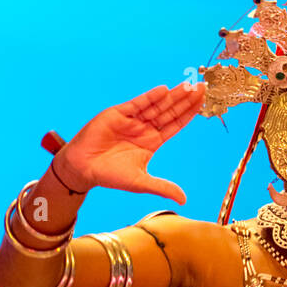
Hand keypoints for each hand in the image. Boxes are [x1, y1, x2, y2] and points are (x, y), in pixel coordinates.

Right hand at [55, 82, 205, 204]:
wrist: (83, 168)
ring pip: (156, 105)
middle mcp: (144, 128)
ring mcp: (132, 119)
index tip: (203, 104)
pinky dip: (150, 97)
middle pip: (170, 111)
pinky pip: (137, 104)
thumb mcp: (141, 183)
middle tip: (203, 88)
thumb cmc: (110, 175)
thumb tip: (183, 200)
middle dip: (185, 100)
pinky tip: (163, 91)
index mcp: (152, 142)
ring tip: (188, 86)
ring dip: (172, 96)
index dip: (188, 114)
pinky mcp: (118, 113)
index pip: (175, 125)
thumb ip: (162, 187)